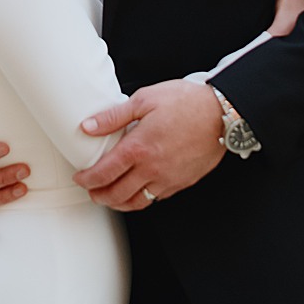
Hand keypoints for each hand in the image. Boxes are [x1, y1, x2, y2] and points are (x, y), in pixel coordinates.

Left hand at [72, 78, 224, 208]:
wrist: (223, 114)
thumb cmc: (186, 102)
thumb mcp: (144, 100)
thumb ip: (113, 117)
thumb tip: (88, 126)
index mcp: (139, 148)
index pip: (104, 172)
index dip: (87, 179)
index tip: (80, 178)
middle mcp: (152, 168)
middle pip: (118, 194)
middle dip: (100, 196)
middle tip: (91, 192)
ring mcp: (169, 178)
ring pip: (138, 202)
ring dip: (119, 203)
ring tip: (110, 197)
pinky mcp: (183, 182)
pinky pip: (158, 198)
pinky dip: (142, 200)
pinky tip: (137, 192)